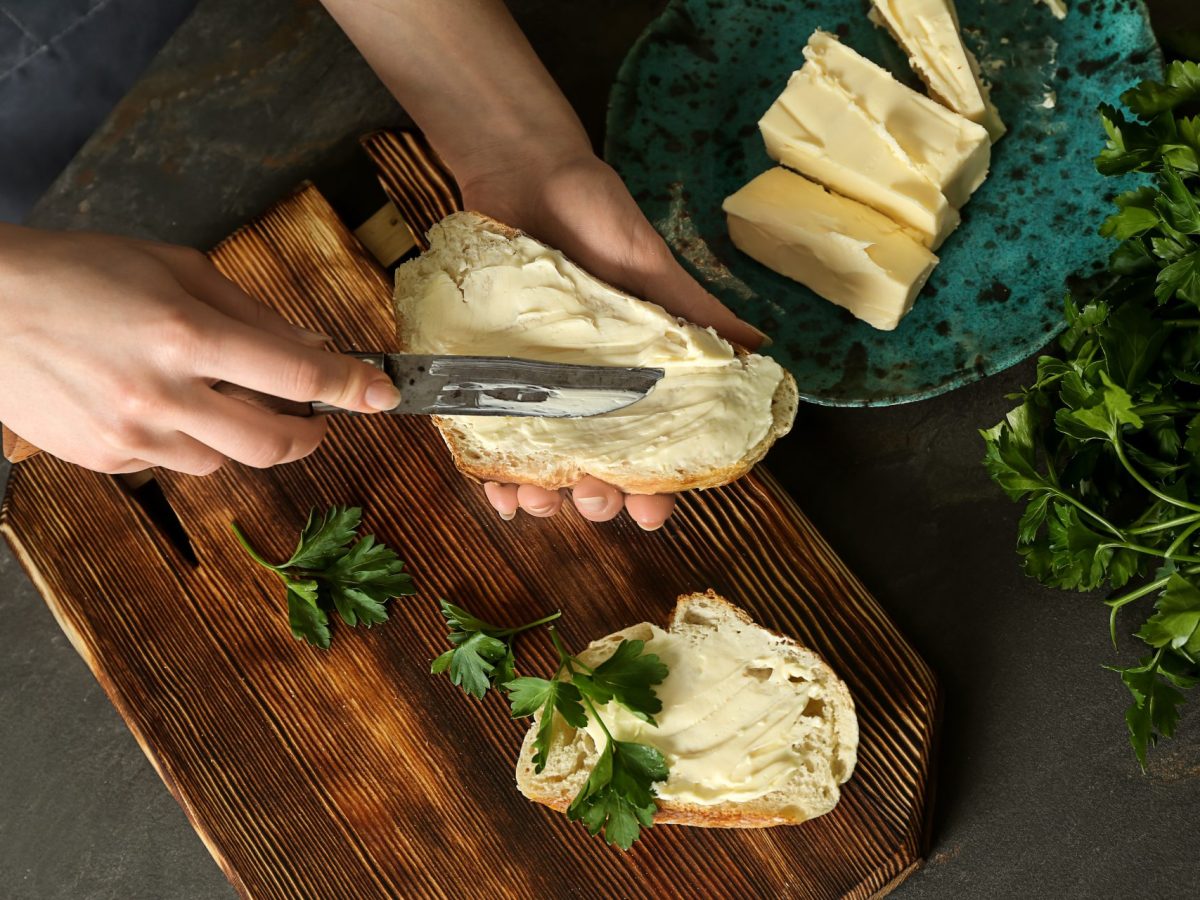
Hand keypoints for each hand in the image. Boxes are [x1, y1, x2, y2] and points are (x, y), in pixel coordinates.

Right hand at [0, 227, 400, 473]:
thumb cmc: (77, 273)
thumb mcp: (174, 269)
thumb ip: (250, 312)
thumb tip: (310, 341)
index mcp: (185, 334)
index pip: (294, 372)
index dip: (349, 385)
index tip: (382, 393)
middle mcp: (162, 392)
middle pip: (273, 442)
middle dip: (310, 434)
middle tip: (318, 419)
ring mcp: (131, 434)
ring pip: (224, 460)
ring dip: (240, 434)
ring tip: (214, 395)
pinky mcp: (105, 460)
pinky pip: (174, 465)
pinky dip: (187, 442)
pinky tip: (163, 406)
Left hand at [460, 151, 766, 529]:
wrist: (523, 171)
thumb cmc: (595, 216)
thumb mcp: (651, 266)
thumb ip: (696, 312)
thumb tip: (759, 351)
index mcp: (633, 375)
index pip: (650, 447)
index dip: (654, 489)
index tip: (651, 512)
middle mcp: (585, 390)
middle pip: (595, 469)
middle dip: (598, 500)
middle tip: (595, 499)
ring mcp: (533, 386)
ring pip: (540, 464)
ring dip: (543, 496)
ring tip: (539, 501)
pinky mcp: (485, 374)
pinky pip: (485, 437)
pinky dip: (490, 471)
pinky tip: (496, 491)